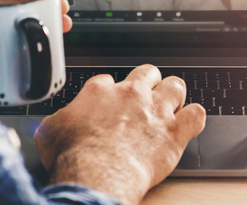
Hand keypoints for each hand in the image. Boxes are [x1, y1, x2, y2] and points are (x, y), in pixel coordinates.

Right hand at [34, 64, 205, 204]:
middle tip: (146, 97)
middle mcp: (130, 94)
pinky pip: (196, 114)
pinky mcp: (175, 131)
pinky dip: (194, 117)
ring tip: (171, 105)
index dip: (111, 92)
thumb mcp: (49, 131)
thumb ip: (57, 120)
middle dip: (148, 82)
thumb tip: (53, 122)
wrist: (97, 174)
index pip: (109, 80)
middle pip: (147, 73)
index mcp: (99, 91)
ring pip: (175, 86)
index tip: (110, 104)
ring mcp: (155, 110)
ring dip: (174, 94)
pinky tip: (189, 123)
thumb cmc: (73, 156)